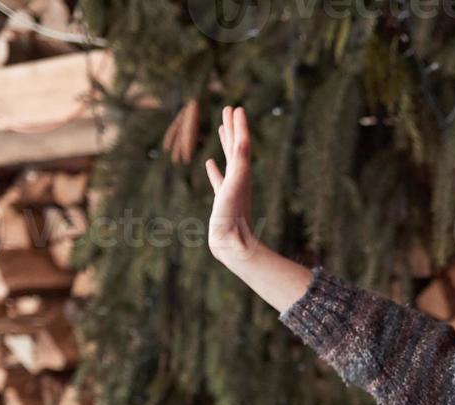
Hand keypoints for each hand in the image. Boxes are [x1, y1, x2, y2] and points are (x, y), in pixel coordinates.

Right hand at [205, 105, 258, 264]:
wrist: (233, 245)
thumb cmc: (232, 216)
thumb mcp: (235, 185)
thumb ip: (241, 163)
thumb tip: (244, 140)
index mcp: (242, 173)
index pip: (241, 143)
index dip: (238, 125)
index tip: (235, 108)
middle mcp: (238, 178)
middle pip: (236, 147)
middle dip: (232, 128)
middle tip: (228, 109)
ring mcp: (230, 188)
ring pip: (228, 160)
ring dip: (225, 144)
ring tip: (221, 130)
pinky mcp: (222, 200)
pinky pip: (218, 180)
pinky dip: (215, 170)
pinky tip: (210, 164)